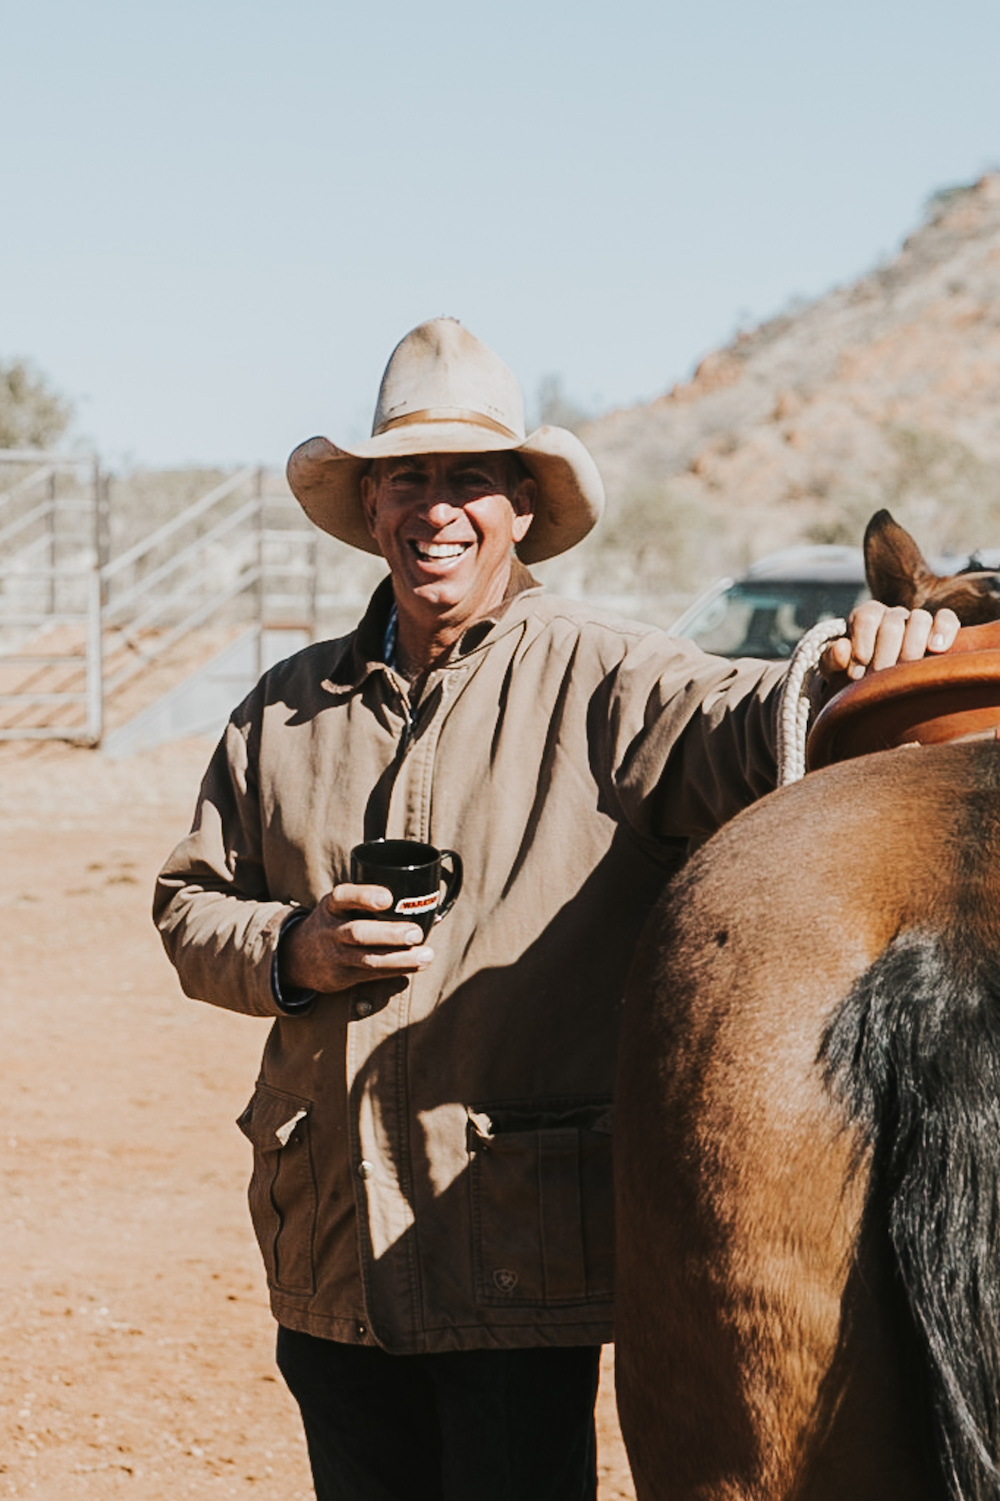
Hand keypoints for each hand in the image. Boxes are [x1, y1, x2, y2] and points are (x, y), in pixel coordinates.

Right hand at [279, 883, 432, 993]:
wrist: (297, 957)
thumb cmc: (333, 922)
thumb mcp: (338, 904)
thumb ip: (365, 899)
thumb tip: (420, 895)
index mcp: (331, 906)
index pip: (343, 897)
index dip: (364, 896)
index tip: (387, 897)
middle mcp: (331, 931)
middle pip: (358, 933)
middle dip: (389, 934)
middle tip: (416, 933)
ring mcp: (336, 956)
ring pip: (368, 960)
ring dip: (401, 959)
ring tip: (426, 955)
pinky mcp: (343, 977)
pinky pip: (373, 975)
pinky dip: (398, 970)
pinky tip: (418, 965)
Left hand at [819, 601, 960, 681]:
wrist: (875, 683)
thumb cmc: (854, 676)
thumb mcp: (834, 670)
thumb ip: (831, 659)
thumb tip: (843, 648)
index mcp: (866, 617)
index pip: (866, 617)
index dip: (861, 643)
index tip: (857, 671)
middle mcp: (892, 615)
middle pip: (893, 623)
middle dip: (885, 655)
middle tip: (880, 679)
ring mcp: (917, 621)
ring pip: (920, 619)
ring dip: (912, 647)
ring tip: (906, 669)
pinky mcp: (939, 630)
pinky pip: (946, 619)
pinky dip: (943, 631)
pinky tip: (936, 649)